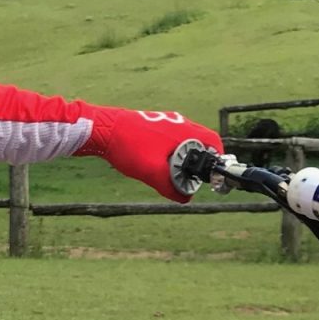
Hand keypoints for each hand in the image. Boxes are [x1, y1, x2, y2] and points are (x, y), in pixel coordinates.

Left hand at [82, 108, 224, 202]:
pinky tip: (155, 161)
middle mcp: (179, 122)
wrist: (102, 127)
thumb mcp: (152, 171)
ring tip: (170, 172)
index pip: (213, 142)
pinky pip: (170, 138)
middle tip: (188, 177)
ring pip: (183, 141)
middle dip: (197, 162)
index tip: (210, 174)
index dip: (217, 159)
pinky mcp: (153, 123)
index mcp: (184, 130)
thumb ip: (171, 187)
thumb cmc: (128, 146)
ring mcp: (165, 121)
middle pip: (200, 142)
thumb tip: (185, 198)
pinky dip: (169, 151)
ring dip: (182, 157)